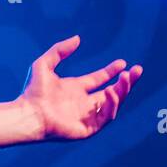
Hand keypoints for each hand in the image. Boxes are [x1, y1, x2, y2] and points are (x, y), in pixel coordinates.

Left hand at [19, 35, 141, 140]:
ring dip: (121, 92)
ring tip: (126, 79)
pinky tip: (112, 92)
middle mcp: (83, 103)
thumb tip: (78, 38)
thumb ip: (60, 50)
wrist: (28, 113)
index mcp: (75, 89)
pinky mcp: (87, 129)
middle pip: (112, 93)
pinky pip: (105, 117)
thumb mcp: (44, 64)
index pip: (99, 79)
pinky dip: (111, 105)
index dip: (112, 71)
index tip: (123, 63)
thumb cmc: (32, 91)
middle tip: (137, 70)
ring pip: (112, 105)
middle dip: (126, 82)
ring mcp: (86, 116)